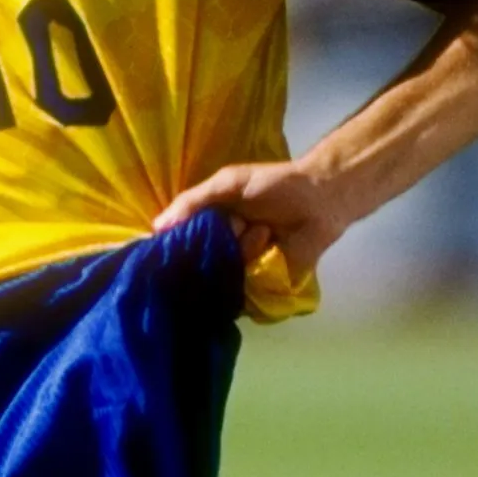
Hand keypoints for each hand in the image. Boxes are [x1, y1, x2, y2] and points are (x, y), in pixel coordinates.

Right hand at [153, 157, 348, 279]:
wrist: (321, 201)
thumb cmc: (275, 185)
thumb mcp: (228, 183)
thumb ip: (193, 201)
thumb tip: (156, 227)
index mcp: (209, 223)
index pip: (181, 242)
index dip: (175, 246)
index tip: (167, 248)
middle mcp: (221, 247)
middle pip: (200, 263)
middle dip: (217, 246)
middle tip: (238, 226)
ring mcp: (241, 267)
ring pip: (224, 275)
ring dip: (244, 252)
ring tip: (264, 233)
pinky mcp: (262, 284)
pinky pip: (246, 293)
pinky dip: (254, 276)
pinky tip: (267, 253)